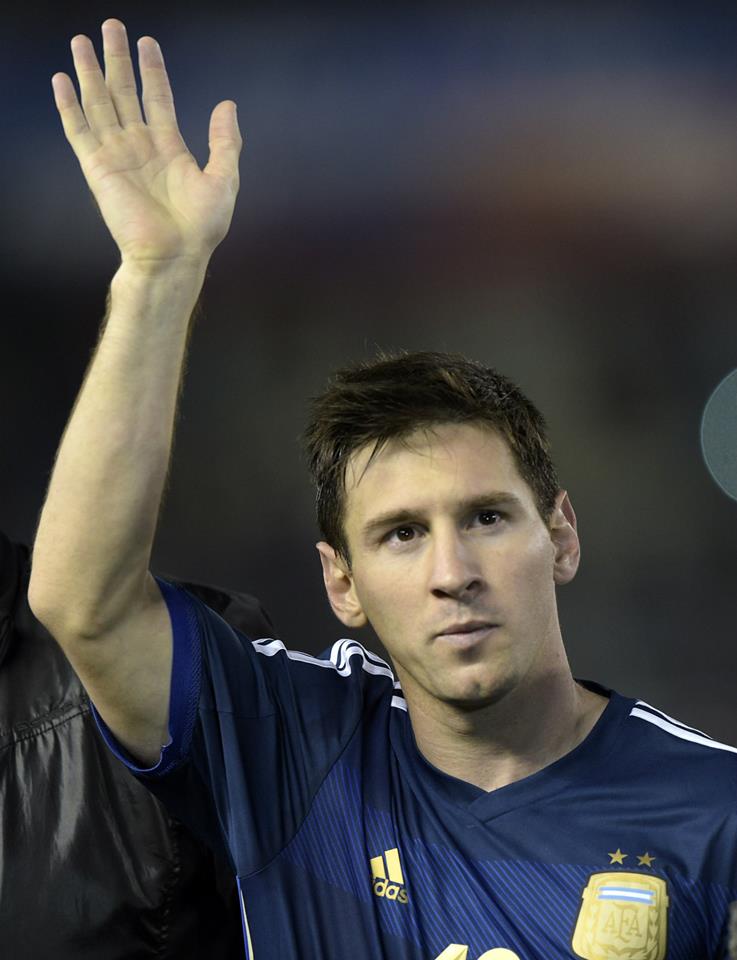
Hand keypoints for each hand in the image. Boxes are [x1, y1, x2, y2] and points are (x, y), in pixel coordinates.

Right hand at [52, 18, 241, 269]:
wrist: (174, 255)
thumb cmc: (201, 227)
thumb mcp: (224, 179)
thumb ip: (225, 141)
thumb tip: (227, 104)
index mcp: (169, 148)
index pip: (157, 98)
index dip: (152, 70)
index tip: (147, 42)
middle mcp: (140, 147)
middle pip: (124, 93)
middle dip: (117, 60)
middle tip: (111, 26)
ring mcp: (117, 156)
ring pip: (99, 104)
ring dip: (90, 73)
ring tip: (81, 41)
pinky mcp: (98, 168)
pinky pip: (80, 131)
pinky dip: (69, 106)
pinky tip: (62, 79)